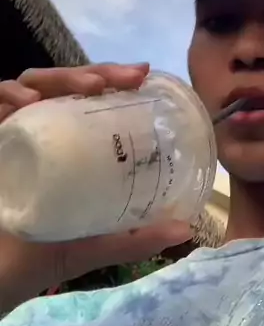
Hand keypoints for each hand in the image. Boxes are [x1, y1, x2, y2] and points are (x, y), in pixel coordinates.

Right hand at [0, 64, 191, 312]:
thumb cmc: (38, 253)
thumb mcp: (92, 243)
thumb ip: (134, 239)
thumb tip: (185, 228)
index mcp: (66, 142)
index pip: (89, 98)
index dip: (114, 81)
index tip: (143, 76)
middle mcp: (40, 127)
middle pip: (67, 84)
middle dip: (99, 72)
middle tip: (129, 78)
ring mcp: (12, 128)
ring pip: (34, 82)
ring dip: (63, 77)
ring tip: (91, 86)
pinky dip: (9, 93)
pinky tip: (27, 101)